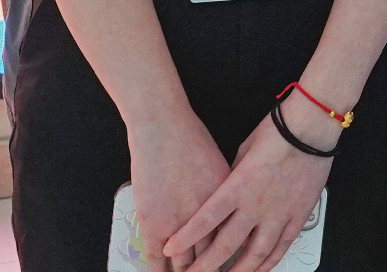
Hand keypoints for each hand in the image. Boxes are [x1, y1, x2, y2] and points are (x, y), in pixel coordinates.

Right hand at [125, 109, 230, 272]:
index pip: (233, 243)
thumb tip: (230, 210)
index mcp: (229, 206)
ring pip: (184, 264)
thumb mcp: (221, 168)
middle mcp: (209, 220)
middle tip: (206, 272)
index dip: (229, 258)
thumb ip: (226, 194)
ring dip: (185, 271)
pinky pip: (157, 259)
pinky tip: (161, 272)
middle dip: (208, 270)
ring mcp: (179, 225)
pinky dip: (159, 269)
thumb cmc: (193, 140)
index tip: (228, 265)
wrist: (164, 128)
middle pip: (210, 259)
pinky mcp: (154, 225)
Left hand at [165, 107, 328, 270]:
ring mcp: (279, 214)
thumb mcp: (242, 152)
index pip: (204, 221)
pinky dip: (269, 263)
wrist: (311, 128)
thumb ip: (232, 179)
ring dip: (238, 271)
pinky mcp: (298, 216)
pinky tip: (259, 270)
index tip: (170, 250)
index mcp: (237, 188)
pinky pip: (282, 247)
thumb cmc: (276, 132)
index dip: (185, 239)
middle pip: (226, 246)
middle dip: (206, 266)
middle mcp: (256, 206)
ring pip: (255, 254)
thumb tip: (224, 195)